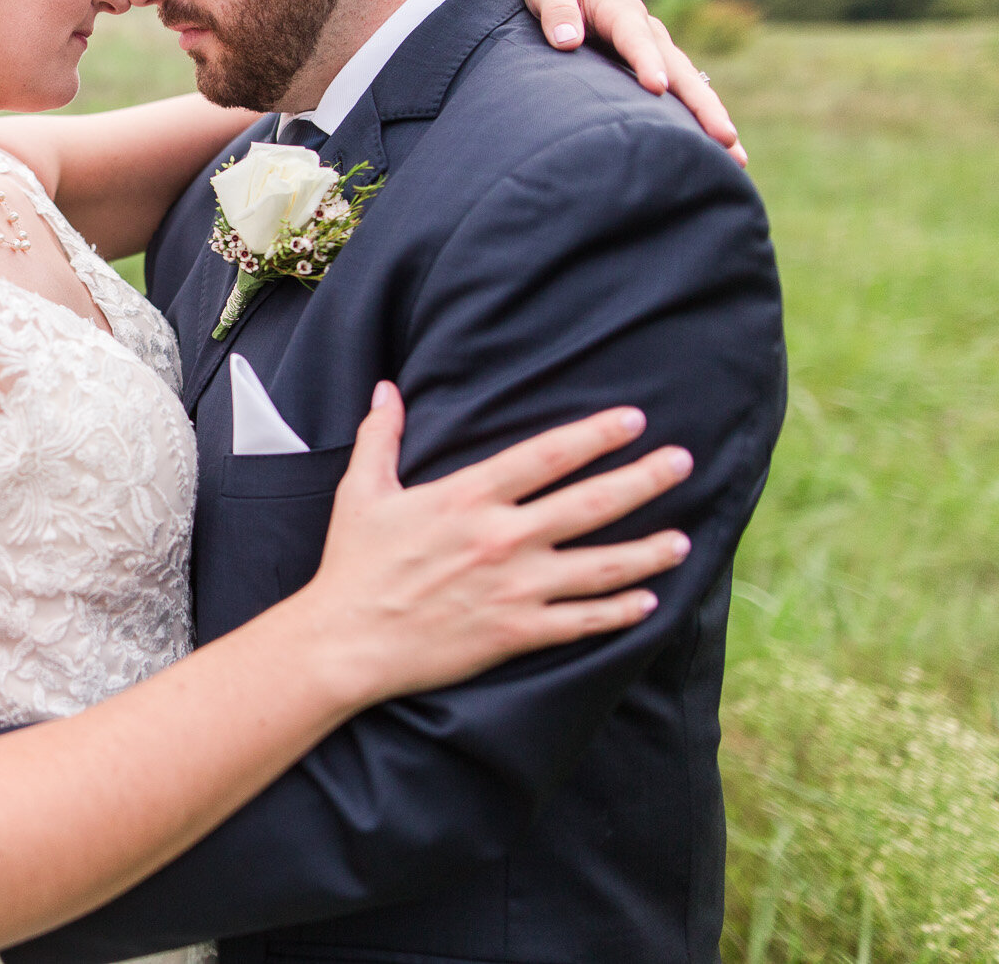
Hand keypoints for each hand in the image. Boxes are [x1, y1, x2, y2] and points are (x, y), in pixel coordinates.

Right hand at [299, 383, 692, 705]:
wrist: (347, 642)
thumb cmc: (353, 564)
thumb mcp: (362, 492)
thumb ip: (380, 437)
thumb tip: (386, 390)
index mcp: (466, 497)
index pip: (547, 456)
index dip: (595, 434)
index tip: (634, 420)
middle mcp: (500, 539)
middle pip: (590, 503)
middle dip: (644, 479)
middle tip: (682, 462)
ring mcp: (514, 588)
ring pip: (601, 566)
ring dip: (648, 551)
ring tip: (684, 539)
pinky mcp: (515, 632)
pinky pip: (582, 621)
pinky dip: (620, 611)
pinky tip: (649, 600)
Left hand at [508, 0, 745, 167]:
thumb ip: (555, 10)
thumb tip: (566, 40)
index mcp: (621, 10)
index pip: (636, 38)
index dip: (646, 61)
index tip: (656, 88)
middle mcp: (647, 32)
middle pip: (678, 69)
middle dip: (701, 103)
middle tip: (723, 136)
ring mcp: (655, 52)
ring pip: (688, 86)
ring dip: (710, 119)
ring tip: (736, 155)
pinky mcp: (653, 70)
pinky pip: (679, 97)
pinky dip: (696, 121)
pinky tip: (716, 151)